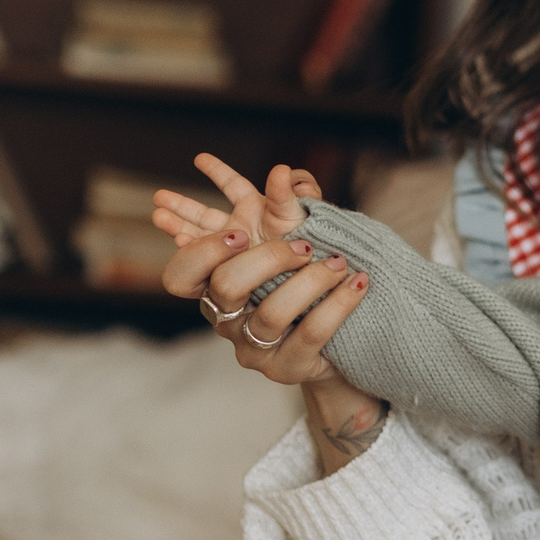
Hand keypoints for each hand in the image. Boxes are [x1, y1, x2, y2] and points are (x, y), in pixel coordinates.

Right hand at [155, 152, 372, 390]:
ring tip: (339, 263)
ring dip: (311, 281)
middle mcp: (224, 316)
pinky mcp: (285, 367)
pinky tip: (358, 282)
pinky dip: (340, 303)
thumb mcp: (292, 232)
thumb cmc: (304, 274)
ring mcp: (252, 346)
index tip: (239, 233)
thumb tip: (283, 173)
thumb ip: (284, 201)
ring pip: (271, 314)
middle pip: (225, 286)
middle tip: (304, 247)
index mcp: (214, 282)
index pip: (181, 274)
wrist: (337, 335)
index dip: (203, 251)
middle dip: (266, 259)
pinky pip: (312, 333)